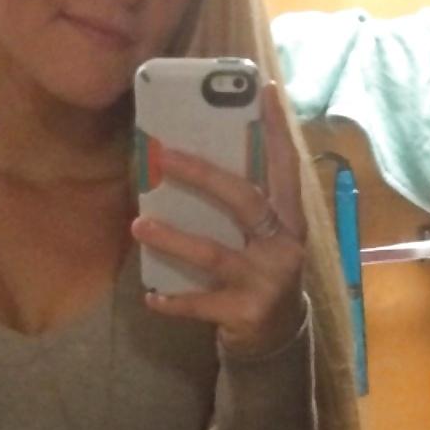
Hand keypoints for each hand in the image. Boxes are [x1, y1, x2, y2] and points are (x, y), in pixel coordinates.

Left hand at [131, 82, 306, 356]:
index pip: (287, 167)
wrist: (278, 339)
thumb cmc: (262, 275)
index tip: (264, 89)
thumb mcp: (266, 239)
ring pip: (214, 254)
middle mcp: (283, 247)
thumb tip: (197, 163)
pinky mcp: (245, 313)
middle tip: (161, 156)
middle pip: (244, 201)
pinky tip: (151, 297)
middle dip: (202, 175)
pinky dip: (173, 301)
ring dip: (173, 239)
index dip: (278, 129)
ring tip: (138, 225)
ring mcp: (266, 281)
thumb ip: (246, 208)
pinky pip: (200, 304)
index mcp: (290, 221)